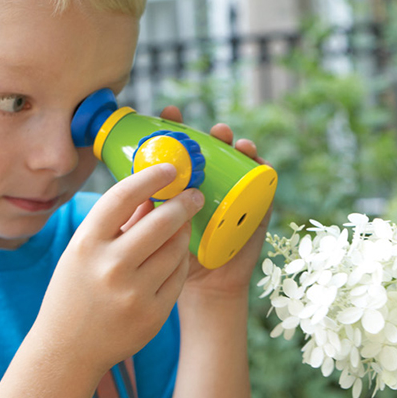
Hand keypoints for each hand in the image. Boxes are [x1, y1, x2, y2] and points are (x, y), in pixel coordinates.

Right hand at [36, 163, 204, 373]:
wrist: (66, 350)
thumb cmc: (74, 290)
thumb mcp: (83, 251)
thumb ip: (116, 222)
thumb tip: (152, 192)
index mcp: (86, 244)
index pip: (123, 197)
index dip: (151, 177)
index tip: (171, 168)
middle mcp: (110, 267)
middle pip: (161, 222)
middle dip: (183, 203)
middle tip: (194, 194)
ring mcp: (134, 294)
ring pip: (176, 249)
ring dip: (183, 232)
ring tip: (182, 225)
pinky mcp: (154, 315)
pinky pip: (179, 276)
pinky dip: (179, 261)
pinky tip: (174, 256)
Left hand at [160, 105, 272, 300]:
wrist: (197, 284)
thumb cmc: (167, 254)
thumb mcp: (152, 226)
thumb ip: (144, 205)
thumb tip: (133, 180)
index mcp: (181, 180)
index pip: (180, 147)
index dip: (176, 127)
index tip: (170, 113)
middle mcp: (208, 182)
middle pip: (213, 150)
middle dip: (210, 135)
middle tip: (209, 130)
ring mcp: (232, 193)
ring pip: (238, 162)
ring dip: (238, 146)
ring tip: (234, 142)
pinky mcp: (253, 208)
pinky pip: (262, 185)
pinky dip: (262, 169)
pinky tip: (258, 160)